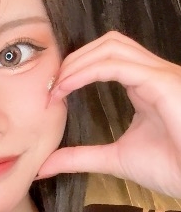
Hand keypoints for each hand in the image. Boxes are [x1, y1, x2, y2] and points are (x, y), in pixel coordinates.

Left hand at [37, 31, 180, 198]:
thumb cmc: (170, 167)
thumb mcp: (114, 159)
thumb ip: (80, 157)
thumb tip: (43, 166)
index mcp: (145, 85)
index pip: (107, 58)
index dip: (76, 68)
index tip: (51, 93)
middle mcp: (154, 74)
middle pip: (108, 44)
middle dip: (74, 59)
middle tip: (50, 85)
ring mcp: (160, 74)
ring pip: (112, 47)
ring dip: (78, 62)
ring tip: (56, 86)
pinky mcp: (162, 82)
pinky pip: (117, 65)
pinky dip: (87, 71)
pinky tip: (67, 87)